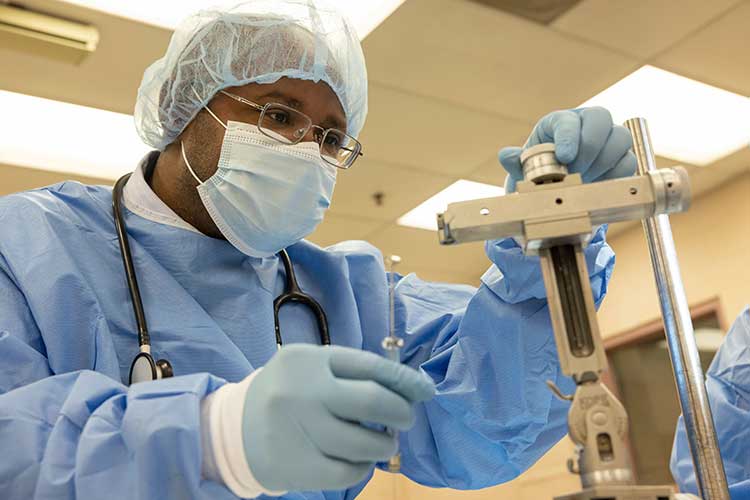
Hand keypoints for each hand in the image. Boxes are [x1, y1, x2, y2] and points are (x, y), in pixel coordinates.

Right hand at [242, 344, 434, 491]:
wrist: (234, 430)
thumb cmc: (287, 394)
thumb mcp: (311, 369)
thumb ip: (351, 373)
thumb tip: (408, 389)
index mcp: (308, 360)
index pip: (370, 366)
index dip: (404, 380)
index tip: (425, 391)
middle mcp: (301, 390)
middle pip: (372, 402)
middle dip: (401, 412)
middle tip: (406, 418)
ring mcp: (296, 429)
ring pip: (364, 442)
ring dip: (384, 444)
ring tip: (384, 443)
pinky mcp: (294, 465)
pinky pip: (347, 472)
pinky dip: (363, 468)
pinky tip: (360, 461)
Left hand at [499, 107, 636, 191]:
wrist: (558, 182)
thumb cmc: (540, 168)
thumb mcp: (525, 166)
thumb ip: (517, 161)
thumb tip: (506, 155)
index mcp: (561, 121)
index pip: (570, 120)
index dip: (569, 137)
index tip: (564, 157)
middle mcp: (588, 123)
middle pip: (601, 119)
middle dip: (590, 148)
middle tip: (577, 171)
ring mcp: (608, 139)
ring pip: (620, 139)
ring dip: (603, 163)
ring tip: (585, 180)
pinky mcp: (622, 157)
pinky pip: (628, 162)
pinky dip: (616, 176)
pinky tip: (599, 185)